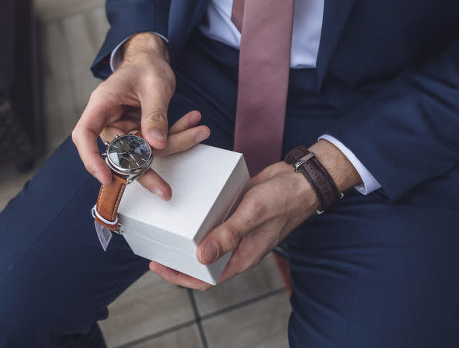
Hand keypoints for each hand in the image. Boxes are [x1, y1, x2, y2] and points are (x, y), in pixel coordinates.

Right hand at [71, 32, 208, 198]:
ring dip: (175, 143)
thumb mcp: (154, 86)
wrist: (152, 61)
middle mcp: (109, 121)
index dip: (91, 159)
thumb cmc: (147, 67)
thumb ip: (155, 114)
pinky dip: (177, 135)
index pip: (84, 135)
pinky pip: (156, 144)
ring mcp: (124, 130)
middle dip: (146, 171)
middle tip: (165, 190)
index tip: (106, 177)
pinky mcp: (139, 134)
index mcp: (102, 104)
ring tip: (200, 129)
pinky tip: (193, 123)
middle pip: (120, 154)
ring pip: (144, 152)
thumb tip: (156, 144)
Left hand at [150, 160, 318, 289]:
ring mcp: (236, 228)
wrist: (302, 180)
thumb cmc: (284, 200)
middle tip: (156, 243)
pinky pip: (213, 218)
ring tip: (166, 224)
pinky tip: (187, 202)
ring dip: (188, 235)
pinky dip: (200, 215)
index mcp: (242, 256)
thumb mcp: (253, 215)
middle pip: (202, 260)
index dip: (180, 276)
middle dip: (179, 256)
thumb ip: (228, 235)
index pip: (205, 278)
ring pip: (207, 238)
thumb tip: (200, 257)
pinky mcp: (236, 211)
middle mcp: (237, 246)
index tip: (158, 265)